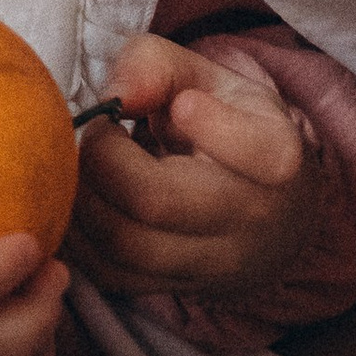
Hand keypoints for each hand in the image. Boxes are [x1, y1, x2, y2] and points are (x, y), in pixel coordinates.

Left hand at [65, 35, 326, 305]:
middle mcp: (252, 221)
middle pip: (158, 202)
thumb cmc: (227, 124)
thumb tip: (117, 95)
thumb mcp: (207, 77)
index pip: (257, 152)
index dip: (211, 124)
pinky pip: (110, 273)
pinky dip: (78, 234)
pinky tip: (79, 198)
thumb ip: (158, 66)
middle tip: (100, 130)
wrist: (263, 208)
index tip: (183, 105)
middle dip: (104, 158)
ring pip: (125, 246)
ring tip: (85, 162)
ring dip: (82, 196)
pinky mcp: (175, 290)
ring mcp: (215, 266)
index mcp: (277, 156)